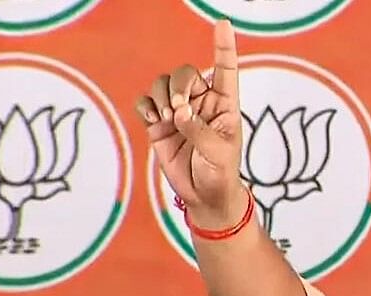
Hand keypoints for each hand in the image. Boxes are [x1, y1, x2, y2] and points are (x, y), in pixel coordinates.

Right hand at [135, 19, 248, 228]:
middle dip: (178, 85)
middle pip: (185, 73)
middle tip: (178, 110)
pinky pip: (145, 101)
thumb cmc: (220, 172)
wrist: (203, 196)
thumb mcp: (218, 153)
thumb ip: (199, 130)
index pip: (225, 69)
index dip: (224, 46)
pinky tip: (154, 122)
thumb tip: (178, 113)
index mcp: (224, 104)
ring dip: (161, 96)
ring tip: (167, 120)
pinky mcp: (158, 123)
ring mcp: (178, 112)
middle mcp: (200, 102)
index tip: (223, 24)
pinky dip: (145, 106)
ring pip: (162, 84)